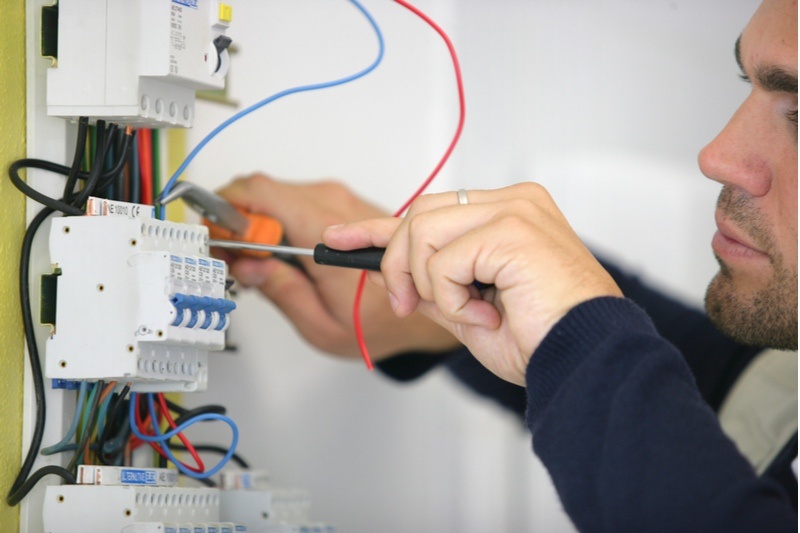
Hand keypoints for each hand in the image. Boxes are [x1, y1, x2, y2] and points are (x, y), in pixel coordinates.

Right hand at [214, 173, 458, 359]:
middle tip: (232, 257)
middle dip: (238, 221)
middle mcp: (334, 205)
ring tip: (257, 262)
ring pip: (278, 195)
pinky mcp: (344, 205)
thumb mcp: (321, 324)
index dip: (226, 210)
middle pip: (263, 191)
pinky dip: (279, 222)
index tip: (215, 237)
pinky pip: (297, 202)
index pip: (259, 193)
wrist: (426, 302)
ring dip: (258, 223)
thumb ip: (280, 290)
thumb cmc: (382, 320)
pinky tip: (281, 254)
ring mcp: (340, 201)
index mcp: (324, 233)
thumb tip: (247, 264)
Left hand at [323, 182, 622, 384]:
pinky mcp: (511, 229)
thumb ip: (435, 284)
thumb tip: (393, 275)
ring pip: (422, 231)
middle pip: (418, 214)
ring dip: (430, 285)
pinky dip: (452, 299)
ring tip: (467, 313)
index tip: (340, 237)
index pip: (429, 210)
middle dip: (397, 264)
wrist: (585, 360)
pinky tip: (485, 314)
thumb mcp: (470, 310)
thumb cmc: (543, 338)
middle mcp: (512, 202)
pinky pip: (443, 261)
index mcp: (508, 214)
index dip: (378, 226)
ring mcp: (514, 210)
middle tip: (409, 305)